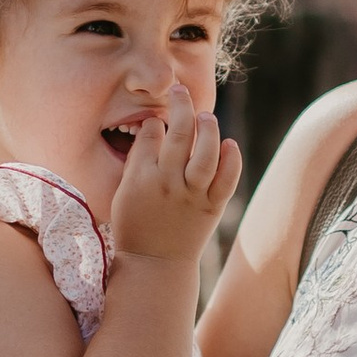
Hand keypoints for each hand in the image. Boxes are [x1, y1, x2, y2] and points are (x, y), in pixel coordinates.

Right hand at [108, 77, 240, 264]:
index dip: (156, 120)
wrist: (156, 264)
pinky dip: (232, 159)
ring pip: (206, 153)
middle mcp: (168, 183)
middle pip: (178, 134)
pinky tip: (229, 143)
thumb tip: (152, 126)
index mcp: (141, 178)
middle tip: (181, 91)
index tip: (159, 118)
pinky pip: (227, 179)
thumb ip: (136, 160)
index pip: (151, 133)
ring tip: (205, 116)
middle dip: (181, 106)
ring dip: (208, 128)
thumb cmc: (135, 225)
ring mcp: (192, 195)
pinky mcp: (212, 207)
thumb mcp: (124, 192)